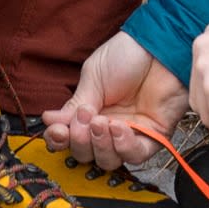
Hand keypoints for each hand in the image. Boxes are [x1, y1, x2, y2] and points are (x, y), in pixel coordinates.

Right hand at [45, 30, 186, 168]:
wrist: (159, 46)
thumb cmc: (127, 55)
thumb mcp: (93, 77)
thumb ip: (75, 104)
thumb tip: (49, 121)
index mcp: (90, 112)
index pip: (69, 138)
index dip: (60, 140)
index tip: (57, 131)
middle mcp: (108, 127)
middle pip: (87, 155)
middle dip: (80, 141)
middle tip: (85, 119)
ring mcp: (130, 134)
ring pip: (109, 161)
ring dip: (100, 145)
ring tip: (101, 121)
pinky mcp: (153, 137)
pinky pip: (135, 156)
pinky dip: (123, 146)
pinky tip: (119, 127)